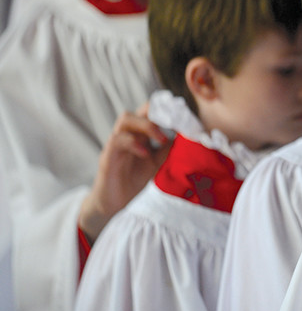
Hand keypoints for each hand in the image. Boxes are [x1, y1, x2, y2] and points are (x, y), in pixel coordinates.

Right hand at [78, 104, 171, 243]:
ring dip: (146, 125)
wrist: (114, 202)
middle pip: (137, 110)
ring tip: (161, 139)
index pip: (147, 112)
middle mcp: (125, 135)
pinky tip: (146, 153)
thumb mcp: (157, 161)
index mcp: (137, 134)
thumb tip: (186, 135)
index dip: (162, 108)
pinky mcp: (107, 156)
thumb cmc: (134, 179)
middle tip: (173, 123)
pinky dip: (134, 143)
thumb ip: (168, 148)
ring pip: (125, 119)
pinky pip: (117, 140)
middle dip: (155, 112)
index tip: (181, 113)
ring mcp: (115, 144)